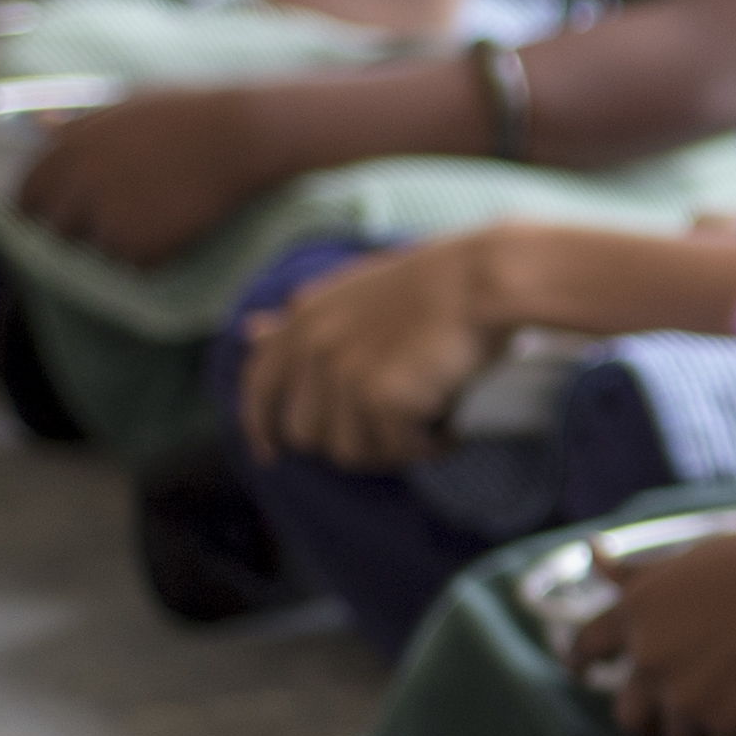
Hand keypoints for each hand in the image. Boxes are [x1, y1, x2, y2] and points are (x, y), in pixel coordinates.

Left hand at [13, 87, 277, 264]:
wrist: (237, 135)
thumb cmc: (186, 113)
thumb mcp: (124, 104)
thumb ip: (78, 122)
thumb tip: (39, 126)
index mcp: (69, 148)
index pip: (29, 193)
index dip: (39, 208)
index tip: (55, 215)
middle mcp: (80, 185)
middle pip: (57, 230)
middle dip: (81, 230)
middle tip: (116, 224)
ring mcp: (107, 218)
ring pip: (99, 250)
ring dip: (123, 242)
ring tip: (159, 217)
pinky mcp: (139, 245)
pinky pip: (135, 264)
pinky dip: (155, 254)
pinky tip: (178, 227)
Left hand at [236, 235, 505, 471]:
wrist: (485, 280)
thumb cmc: (435, 283)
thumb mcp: (355, 291)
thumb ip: (302, 318)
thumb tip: (250, 331)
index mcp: (305, 318)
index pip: (258, 385)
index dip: (259, 426)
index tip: (270, 454)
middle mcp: (315, 346)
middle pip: (306, 435)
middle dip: (349, 440)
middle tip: (396, 430)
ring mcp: (345, 372)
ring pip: (350, 452)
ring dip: (391, 449)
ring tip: (428, 426)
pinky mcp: (381, 396)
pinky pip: (397, 452)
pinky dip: (428, 447)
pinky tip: (451, 428)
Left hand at [567, 519, 735, 735]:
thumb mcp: (694, 556)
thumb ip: (642, 572)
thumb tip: (593, 552)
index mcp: (637, 609)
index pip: (585, 646)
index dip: (583, 662)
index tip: (586, 671)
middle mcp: (649, 657)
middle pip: (628, 714)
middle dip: (651, 715)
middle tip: (682, 710)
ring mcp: (684, 696)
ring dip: (698, 733)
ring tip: (733, 713)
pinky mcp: (725, 724)